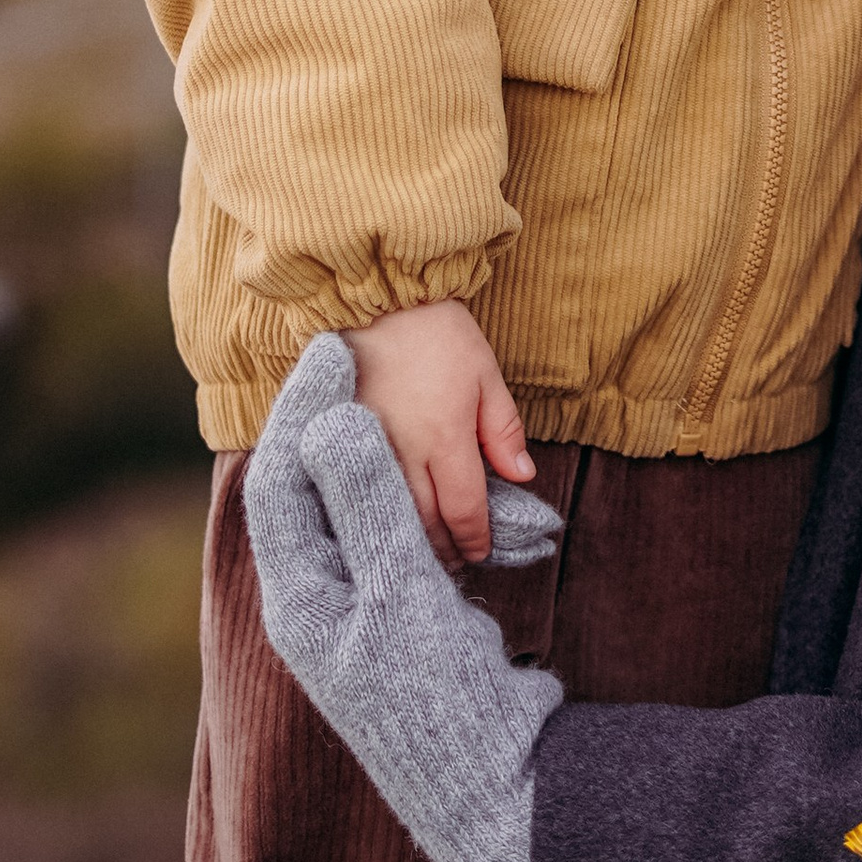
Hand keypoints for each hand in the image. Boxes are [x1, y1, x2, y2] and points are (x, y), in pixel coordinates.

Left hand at [243, 333, 564, 861]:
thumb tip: (332, 421)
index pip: (280, 481)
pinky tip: (416, 461)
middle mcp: (315, 602)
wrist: (496, 783)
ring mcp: (355, 612)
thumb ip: (367, 504)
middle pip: (303, 489)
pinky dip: (393, 487)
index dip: (302, 409)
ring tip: (380, 391)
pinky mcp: (397, 616)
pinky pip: (380, 530)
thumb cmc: (440, 693)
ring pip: (342, 506)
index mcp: (300, 598)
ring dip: (358, 449)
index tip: (338, 351)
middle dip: (320, 419)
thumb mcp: (402, 593)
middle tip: (351, 354)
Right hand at [350, 297, 535, 564]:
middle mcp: (404, 453)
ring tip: (426, 553)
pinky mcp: (340, 442)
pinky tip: (385, 524)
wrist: (376, 299)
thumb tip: (521, 477)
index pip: (464, 511)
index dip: (477, 540)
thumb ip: (503, 430)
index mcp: (445, 438)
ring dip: (411, 541)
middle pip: (426, 526)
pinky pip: (359, 495)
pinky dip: (376, 517)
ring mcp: (367, 451)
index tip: (484, 552)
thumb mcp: (485, 374)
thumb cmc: (437, 333)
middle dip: (445, 551)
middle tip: (457, 562)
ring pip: (390, 517)